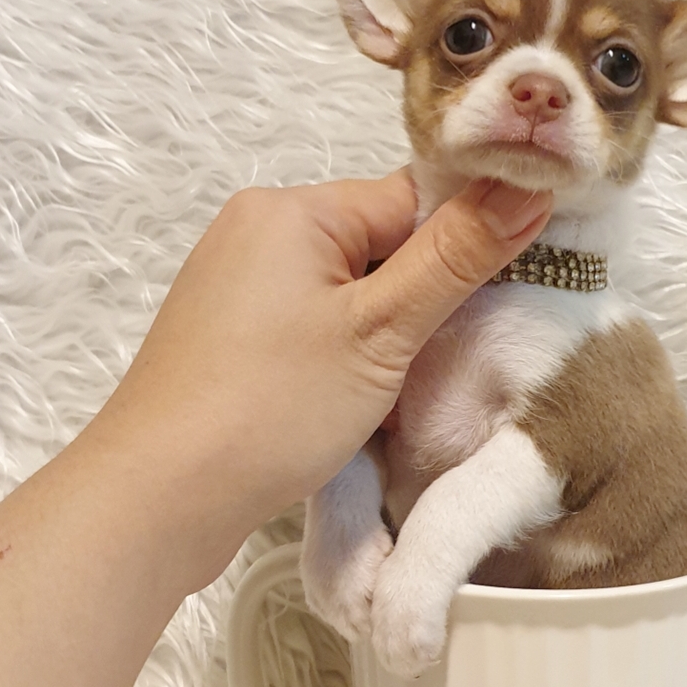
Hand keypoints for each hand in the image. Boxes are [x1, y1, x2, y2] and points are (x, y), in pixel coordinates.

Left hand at [80, 171, 550, 593]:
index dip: (465, 246)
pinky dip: (346, 355)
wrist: (157, 501)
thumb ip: (458, 256)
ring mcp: (237, 285)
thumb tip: (529, 186)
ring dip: (388, 334)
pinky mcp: (229, 336)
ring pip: (350, 290)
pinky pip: (313, 323)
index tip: (503, 300)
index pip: (413, 199)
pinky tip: (355, 402)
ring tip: (398, 390)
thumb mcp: (382, 329)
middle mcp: (258, 230)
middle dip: (423, 299)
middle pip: (381, 244)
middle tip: (447, 358)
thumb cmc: (270, 408)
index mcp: (293, 208)